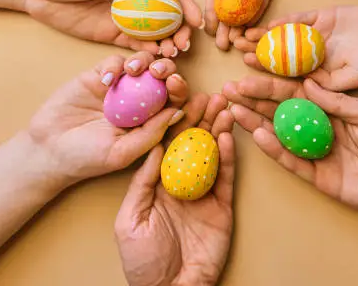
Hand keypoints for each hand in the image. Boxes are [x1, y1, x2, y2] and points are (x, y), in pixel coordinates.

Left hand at [20, 0, 201, 56]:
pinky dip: (147, 52)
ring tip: (171, 54)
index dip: (186, 5)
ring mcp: (124, 18)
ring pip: (154, 33)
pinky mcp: (111, 34)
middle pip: (168, 16)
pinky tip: (154, 58)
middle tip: (183, 44)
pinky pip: (134, 45)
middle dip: (180, 30)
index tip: (195, 21)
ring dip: (167, 44)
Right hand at [28, 51, 189, 184]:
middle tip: (158, 72)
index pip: (173, 100)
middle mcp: (139, 101)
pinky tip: (106, 80)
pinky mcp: (98, 76)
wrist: (48, 149)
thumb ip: (150, 133)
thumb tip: (179, 112)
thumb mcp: (123, 151)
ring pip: (141, 64)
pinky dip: (114, 66)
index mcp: (150, 121)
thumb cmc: (88, 158)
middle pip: (162, 77)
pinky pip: (113, 62)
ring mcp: (120, 87)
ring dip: (142, 62)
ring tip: (133, 70)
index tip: (175, 84)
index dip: (179, 89)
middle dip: (165, 69)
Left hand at [115, 94, 234, 285]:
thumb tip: (152, 147)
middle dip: (201, 119)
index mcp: (157, 183)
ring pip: (212, 155)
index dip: (174, 122)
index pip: (167, 145)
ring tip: (223, 107)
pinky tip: (226, 136)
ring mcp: (203, 193)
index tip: (180, 99)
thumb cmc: (143, 262)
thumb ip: (141, 183)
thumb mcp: (130, 220)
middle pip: (192, 144)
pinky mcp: (221, 205)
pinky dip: (227, 157)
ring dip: (217, 130)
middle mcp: (181, 183)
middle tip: (209, 95)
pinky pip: (225, 177)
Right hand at [186, 0, 303, 50]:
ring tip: (239, 45)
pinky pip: (263, 0)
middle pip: (228, 6)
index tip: (207, 30)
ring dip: (241, 26)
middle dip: (225, 27)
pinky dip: (259, 15)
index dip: (210, 13)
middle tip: (223, 46)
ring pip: (245, 8)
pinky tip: (255, 30)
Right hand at [227, 75, 357, 216]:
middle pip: (280, 112)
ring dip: (255, 123)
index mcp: (333, 110)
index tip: (249, 74)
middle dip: (254, 101)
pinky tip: (257, 135)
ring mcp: (317, 152)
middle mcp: (319, 128)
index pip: (296, 93)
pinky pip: (291, 161)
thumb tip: (309, 83)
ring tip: (234, 111)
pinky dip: (274, 149)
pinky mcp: (318, 175)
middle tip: (229, 90)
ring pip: (280, 135)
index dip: (272, 84)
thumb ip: (341, 102)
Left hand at [235, 6, 357, 90]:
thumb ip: (330, 85)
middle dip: (257, 56)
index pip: (283, 79)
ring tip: (243, 39)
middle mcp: (308, 57)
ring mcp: (311, 37)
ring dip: (263, 39)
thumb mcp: (353, 77)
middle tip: (237, 52)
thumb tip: (304, 90)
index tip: (245, 78)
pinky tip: (264, 25)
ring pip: (283, 38)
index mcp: (313, 75)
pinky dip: (281, 22)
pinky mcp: (317, 18)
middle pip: (278, 58)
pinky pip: (296, 20)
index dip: (264, 78)